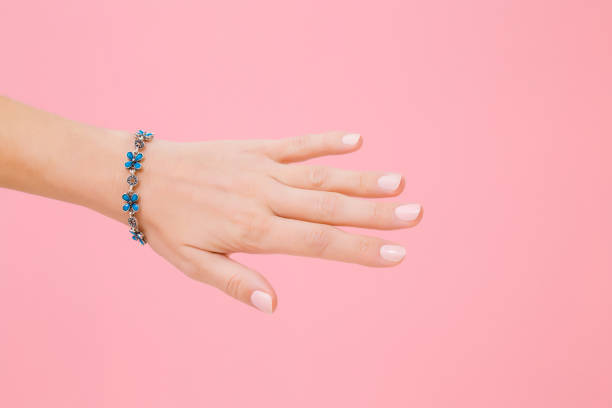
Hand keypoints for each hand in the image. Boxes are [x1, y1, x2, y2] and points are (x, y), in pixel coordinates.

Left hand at [130, 132, 422, 312]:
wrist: (139, 176)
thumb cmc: (168, 225)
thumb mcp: (193, 263)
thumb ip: (236, 282)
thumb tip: (274, 306)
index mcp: (254, 230)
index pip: (318, 243)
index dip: (360, 249)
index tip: (397, 254)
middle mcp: (265, 197)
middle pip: (330, 208)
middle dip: (376, 214)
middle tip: (416, 215)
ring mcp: (262, 169)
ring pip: (321, 175)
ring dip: (361, 180)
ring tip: (399, 182)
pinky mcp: (255, 148)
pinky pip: (296, 143)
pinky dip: (326, 141)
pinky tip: (355, 140)